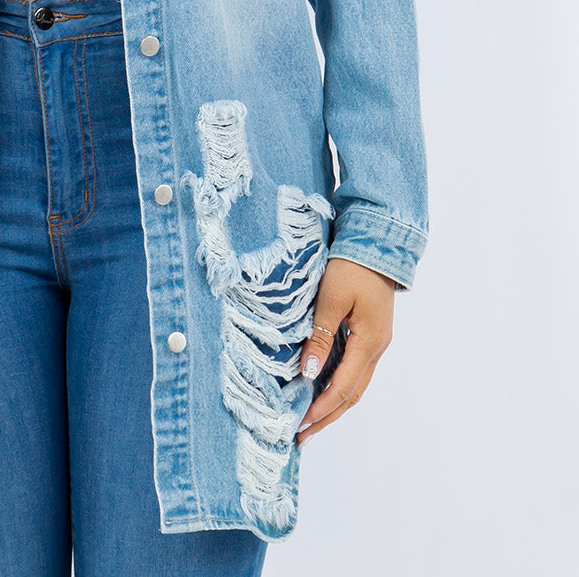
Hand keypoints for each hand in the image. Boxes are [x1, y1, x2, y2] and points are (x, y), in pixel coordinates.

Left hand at [295, 257, 394, 446]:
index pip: (344, 387)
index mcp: (369, 343)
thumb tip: (309, 373)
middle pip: (352, 393)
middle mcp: (376, 348)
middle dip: (328, 416)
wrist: (376, 243)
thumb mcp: (331, 299)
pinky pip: (355, 368)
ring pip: (356, 384)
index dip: (323, 409)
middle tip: (304, 435)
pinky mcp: (370, 333)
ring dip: (334, 404)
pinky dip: (339, 385)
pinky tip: (323, 389)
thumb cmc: (352, 267)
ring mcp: (376, 342)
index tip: (302, 424)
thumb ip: (321, 336)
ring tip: (312, 421)